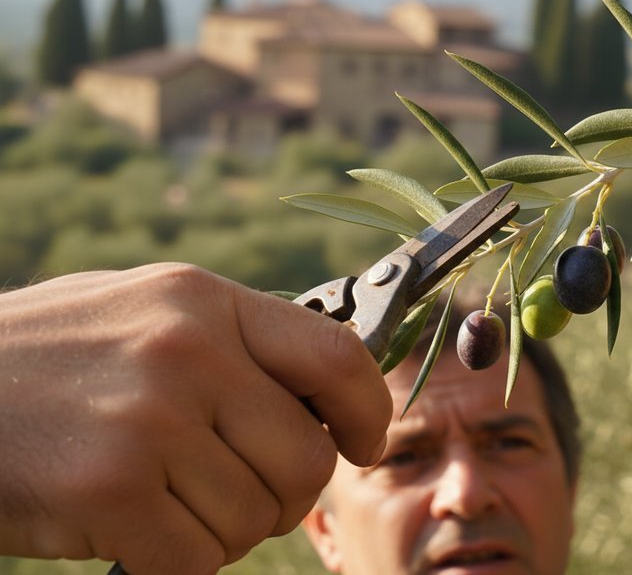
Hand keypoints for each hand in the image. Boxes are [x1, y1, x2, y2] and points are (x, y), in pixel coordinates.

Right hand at [0, 263, 391, 574]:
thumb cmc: (45, 358)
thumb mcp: (144, 311)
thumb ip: (234, 341)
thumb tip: (328, 392)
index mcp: (204, 300)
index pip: (338, 356)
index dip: (368, 412)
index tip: (364, 446)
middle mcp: (187, 351)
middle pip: (306, 459)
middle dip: (285, 498)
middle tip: (242, 498)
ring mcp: (149, 419)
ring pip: (255, 518)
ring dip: (224, 532)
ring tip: (169, 506)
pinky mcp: (109, 488)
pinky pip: (197, 559)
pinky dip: (177, 563)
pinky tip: (137, 535)